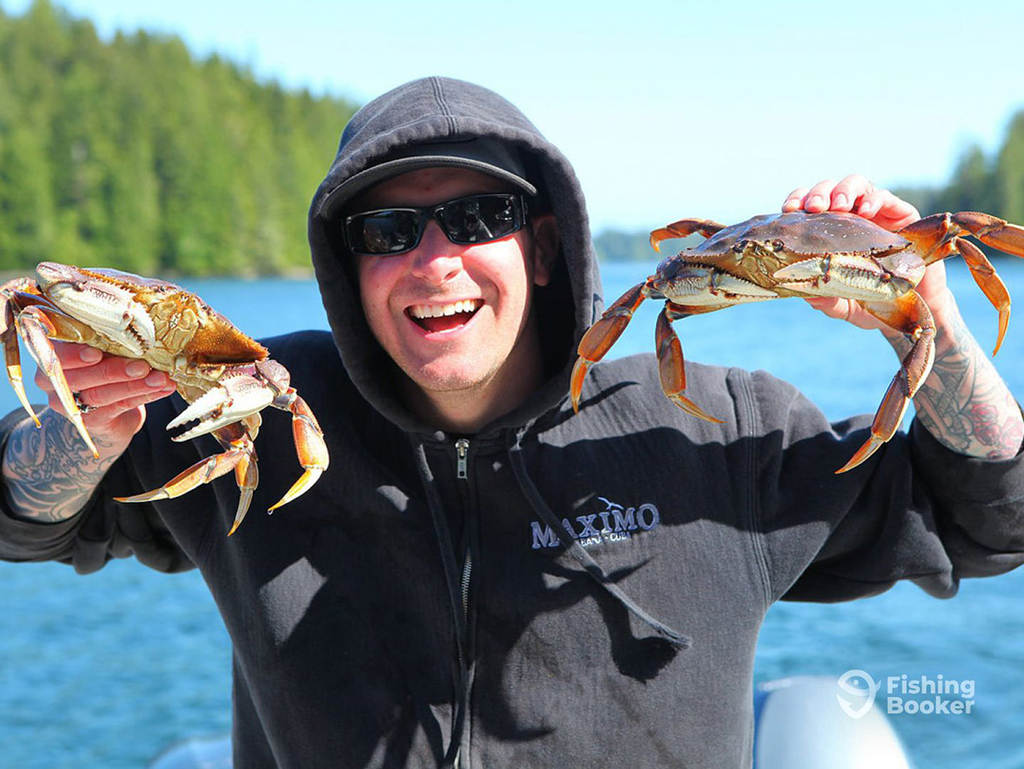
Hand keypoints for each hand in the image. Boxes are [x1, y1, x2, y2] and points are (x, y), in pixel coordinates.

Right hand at [34, 342, 176, 454]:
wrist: (109, 404)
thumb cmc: (105, 360)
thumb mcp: (101, 344)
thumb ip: (107, 335)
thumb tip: (137, 317)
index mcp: (51, 353)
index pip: (55, 354)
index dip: (74, 355)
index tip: (97, 352)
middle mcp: (53, 381)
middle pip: (78, 378)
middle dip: (113, 371)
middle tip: (142, 366)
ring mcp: (69, 404)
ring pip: (100, 395)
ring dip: (135, 386)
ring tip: (161, 378)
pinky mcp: (92, 420)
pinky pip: (119, 407)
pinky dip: (144, 396)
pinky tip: (163, 388)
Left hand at [780, 174, 953, 332]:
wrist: (913, 308)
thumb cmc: (873, 302)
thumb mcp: (845, 307)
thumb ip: (827, 301)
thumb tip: (807, 296)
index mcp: (830, 233)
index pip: (808, 207)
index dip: (798, 201)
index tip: (789, 210)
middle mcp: (851, 218)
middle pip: (830, 190)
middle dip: (818, 193)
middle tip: (814, 207)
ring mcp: (876, 214)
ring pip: (856, 185)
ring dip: (844, 190)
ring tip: (839, 204)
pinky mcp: (902, 214)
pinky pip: (887, 198)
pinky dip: (875, 199)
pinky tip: (866, 211)